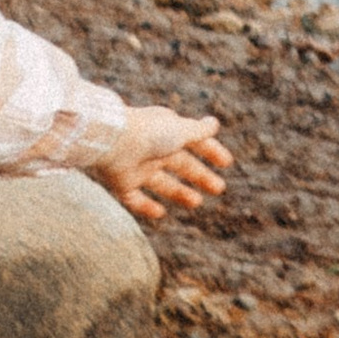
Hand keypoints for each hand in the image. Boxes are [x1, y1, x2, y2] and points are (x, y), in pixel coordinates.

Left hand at [93, 108, 231, 224]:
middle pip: (180, 164)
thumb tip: (214, 123)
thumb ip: (198, 131)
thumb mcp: (180, 130)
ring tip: (196, 203)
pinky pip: (135, 198)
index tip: (226, 163)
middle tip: (219, 188)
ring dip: (179, 192)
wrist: (111, 142)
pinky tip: (160, 214)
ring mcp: (136, 166)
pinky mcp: (121, 182)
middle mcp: (152, 149)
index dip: (210, 151)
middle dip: (199, 175)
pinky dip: (146, 207)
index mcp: (165, 131)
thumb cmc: (149, 133)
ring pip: (161, 183)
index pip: (192, 141)